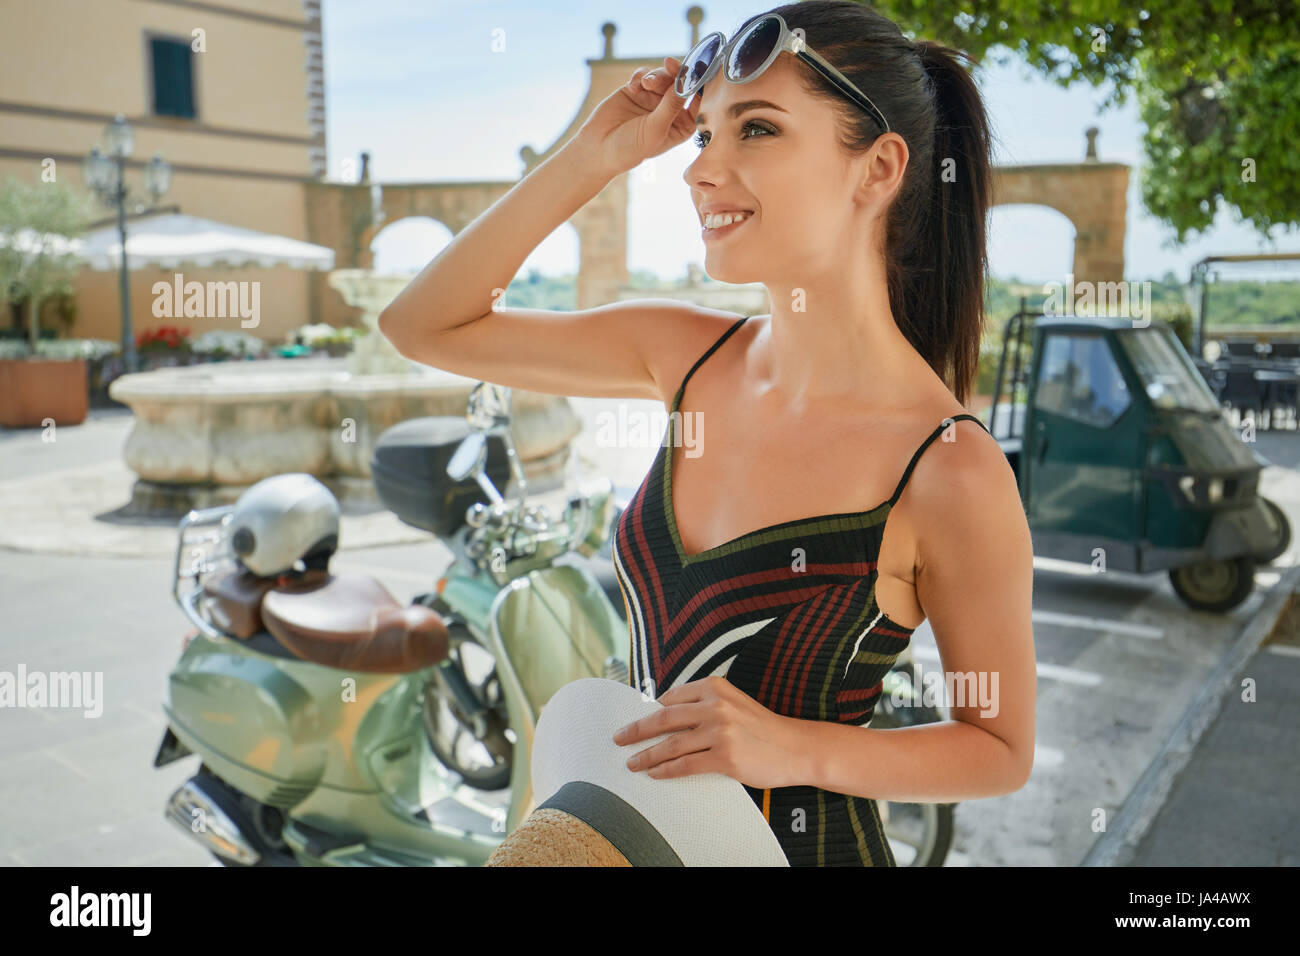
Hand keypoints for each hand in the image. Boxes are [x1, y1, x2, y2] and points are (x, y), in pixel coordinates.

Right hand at [572, 55, 701, 177]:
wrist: (599, 148)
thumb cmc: (631, 148)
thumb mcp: (655, 129)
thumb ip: (671, 105)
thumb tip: (687, 82)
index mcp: (683, 125)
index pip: (697, 100)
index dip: (698, 84)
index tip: (695, 71)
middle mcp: (671, 110)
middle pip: (681, 83)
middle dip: (675, 73)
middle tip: (669, 64)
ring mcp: (654, 99)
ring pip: (663, 76)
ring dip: (655, 76)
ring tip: (645, 83)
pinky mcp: (637, 90)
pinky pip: (644, 74)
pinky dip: (640, 76)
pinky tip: (632, 87)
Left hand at [611, 675, 802, 789]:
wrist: (795, 747)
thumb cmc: (761, 727)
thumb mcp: (733, 702)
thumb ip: (704, 703)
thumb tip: (664, 711)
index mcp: (714, 686)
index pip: (671, 697)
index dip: (649, 711)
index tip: (635, 721)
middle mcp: (715, 705)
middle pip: (663, 718)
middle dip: (636, 730)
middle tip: (618, 738)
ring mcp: (720, 731)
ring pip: (671, 744)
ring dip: (646, 755)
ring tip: (631, 762)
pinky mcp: (725, 757)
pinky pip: (686, 764)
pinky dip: (666, 770)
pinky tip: (654, 773)